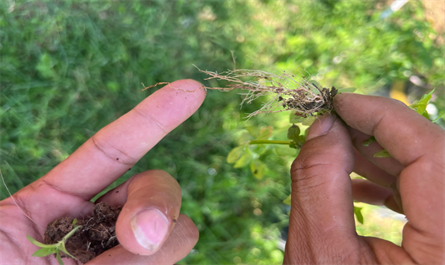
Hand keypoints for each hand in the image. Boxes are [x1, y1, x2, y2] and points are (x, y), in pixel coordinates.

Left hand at [0, 80, 205, 263]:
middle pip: (157, 188)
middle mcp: (98, 227)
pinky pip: (168, 263)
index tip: (191, 90)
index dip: (152, 118)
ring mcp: (125, 255)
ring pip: (177, 232)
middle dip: (158, 202)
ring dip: (160, 248)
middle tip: (140, 237)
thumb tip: (152, 234)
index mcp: (56, 203)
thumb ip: (78, 226)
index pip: (114, 150)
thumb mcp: (9, 239)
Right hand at [284, 93, 444, 263]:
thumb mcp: (317, 253)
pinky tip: (355, 183)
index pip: (432, 153)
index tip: (339, 102)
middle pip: (433, 158)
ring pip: (430, 173)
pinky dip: (388, 181)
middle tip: (332, 122)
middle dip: (377, 133)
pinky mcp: (441, 245)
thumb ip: (318, 184)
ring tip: (335, 150)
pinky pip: (426, 196)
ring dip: (380, 155)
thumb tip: (325, 125)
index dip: (384, 116)